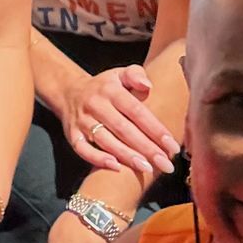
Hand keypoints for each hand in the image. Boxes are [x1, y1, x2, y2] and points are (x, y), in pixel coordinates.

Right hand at [58, 66, 179, 176]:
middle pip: (123, 129)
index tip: (172, 146)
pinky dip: (97, 159)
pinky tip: (117, 168)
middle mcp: (96, 105)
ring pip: (105, 141)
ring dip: (127, 156)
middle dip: (146, 148)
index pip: (136, 111)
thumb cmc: (105, 87)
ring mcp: (82, 121)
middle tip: (166, 164)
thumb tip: (148, 86)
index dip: (155, 129)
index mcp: (111, 90)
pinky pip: (83, 149)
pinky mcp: (72, 135)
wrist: (69, 92)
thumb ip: (136, 75)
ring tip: (147, 169)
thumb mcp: (120, 74)